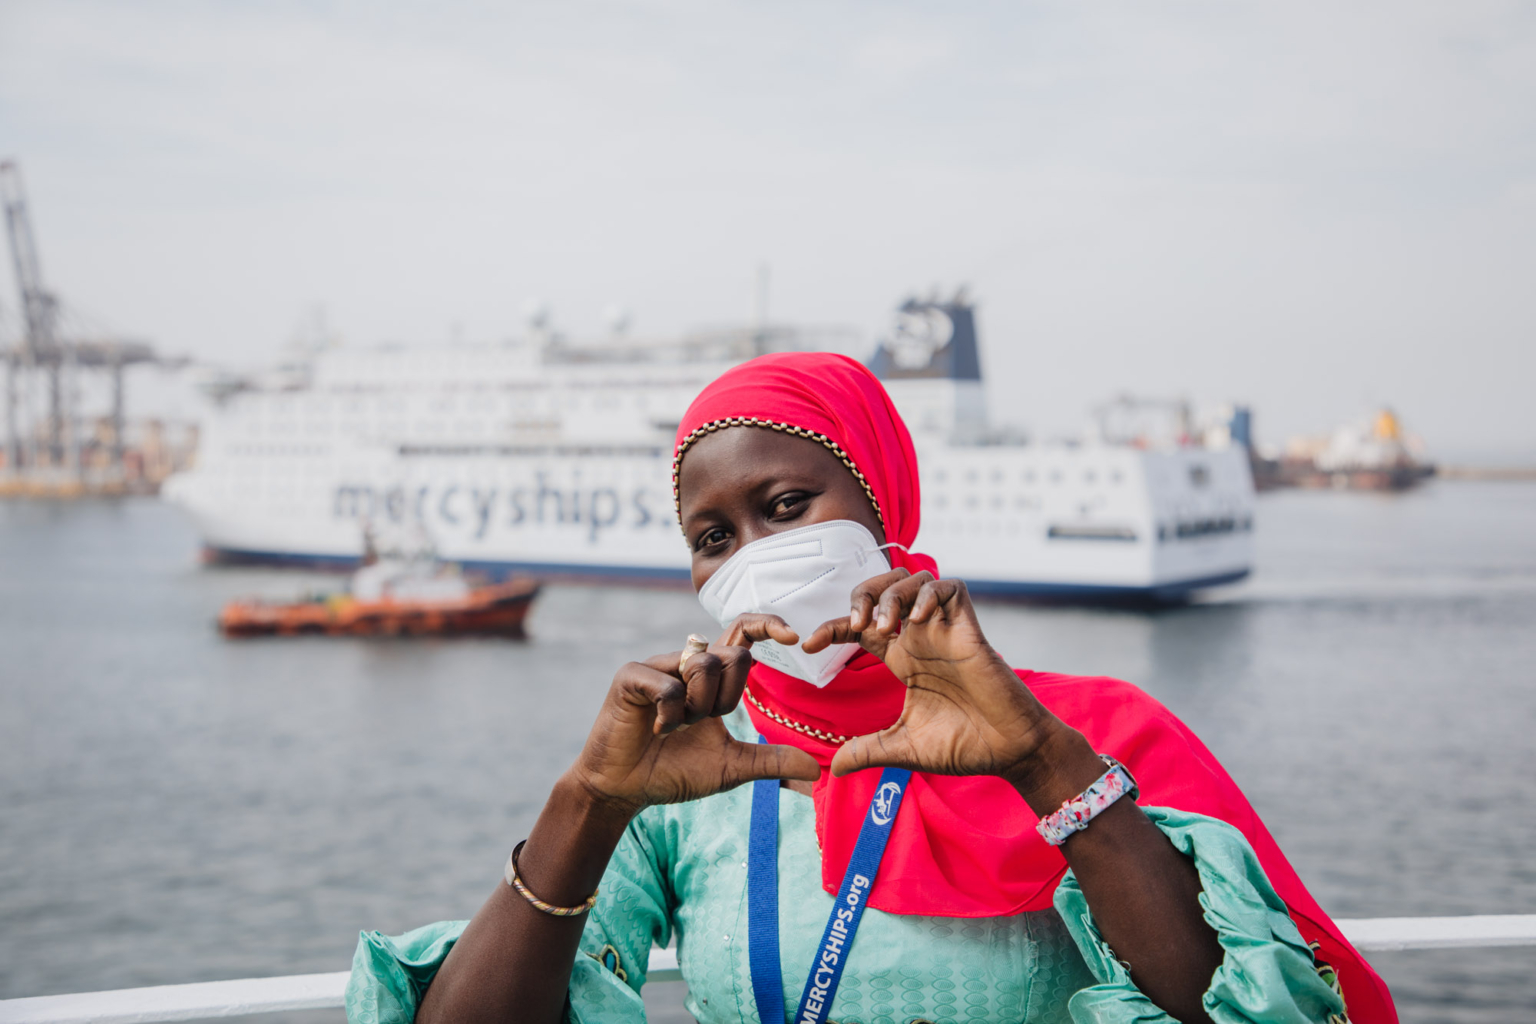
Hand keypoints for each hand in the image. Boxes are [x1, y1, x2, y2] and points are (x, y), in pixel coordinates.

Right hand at [567, 616, 819, 815]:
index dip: (767, 624)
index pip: (742, 635)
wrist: (624, 789)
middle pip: (732, 656)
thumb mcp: (730, 766)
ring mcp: (657, 666)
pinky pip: (670, 687)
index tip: (793, 636)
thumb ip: (769, 760)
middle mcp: (684, 663)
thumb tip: (815, 767)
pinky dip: (671, 716)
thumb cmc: (674, 771)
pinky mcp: (631, 677)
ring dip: (697, 709)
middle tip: (701, 723)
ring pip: (703, 667)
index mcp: (710, 677)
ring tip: (675, 727)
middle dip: (727, 699)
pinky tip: (656, 731)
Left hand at [803, 571, 1070, 786]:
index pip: (860, 627)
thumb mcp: (903, 748)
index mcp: (902, 660)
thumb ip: (868, 750)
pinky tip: (919, 619)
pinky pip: (951, 588)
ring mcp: (945, 631)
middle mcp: (920, 639)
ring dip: (893, 595)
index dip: (832, 627)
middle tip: (856, 625)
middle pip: (885, 589)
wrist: (1011, 752)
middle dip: (863, 596)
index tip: (809, 644)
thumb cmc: (964, 746)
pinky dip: (929, 594)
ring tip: (886, 627)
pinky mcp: (970, 630)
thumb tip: (832, 769)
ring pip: (914, 580)